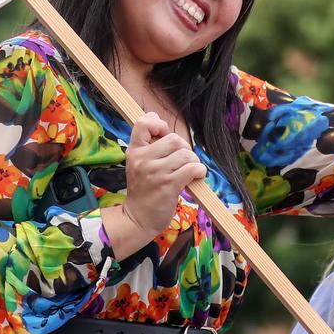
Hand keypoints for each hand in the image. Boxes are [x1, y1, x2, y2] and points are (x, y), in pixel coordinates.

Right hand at [122, 113, 205, 241]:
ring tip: (188, 171)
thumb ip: (147, 141)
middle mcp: (143, 159)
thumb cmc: (143, 189)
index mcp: (134, 151)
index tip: (164, 136)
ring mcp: (155, 172)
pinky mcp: (168, 186)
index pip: (143, 124)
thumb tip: (154, 115)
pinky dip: (199, 171)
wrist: (138, 218)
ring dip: (193, 162)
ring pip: (186, 154)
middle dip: (184, 149)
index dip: (159, 125)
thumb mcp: (138, 163)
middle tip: (182, 162)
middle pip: (174, 139)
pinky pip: (192, 169)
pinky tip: (196, 176)